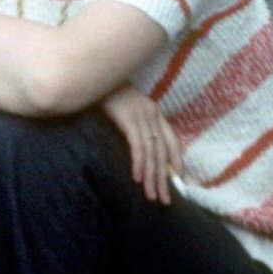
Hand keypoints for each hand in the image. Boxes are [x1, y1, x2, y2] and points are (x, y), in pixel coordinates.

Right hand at [101, 84, 181, 203]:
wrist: (94, 73)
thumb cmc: (106, 92)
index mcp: (153, 111)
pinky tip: (138, 178)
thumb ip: (135, 123)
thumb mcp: (126, 106)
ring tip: (151, 196)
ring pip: (152, 153)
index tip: (178, 179)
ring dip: (152, 177)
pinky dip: (139, 163)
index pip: (172, 140)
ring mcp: (141, 116)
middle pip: (161, 152)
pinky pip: (138, 146)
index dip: (177, 160)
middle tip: (164, 200)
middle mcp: (152, 113)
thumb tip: (139, 146)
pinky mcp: (129, 118)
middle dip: (163, 179)